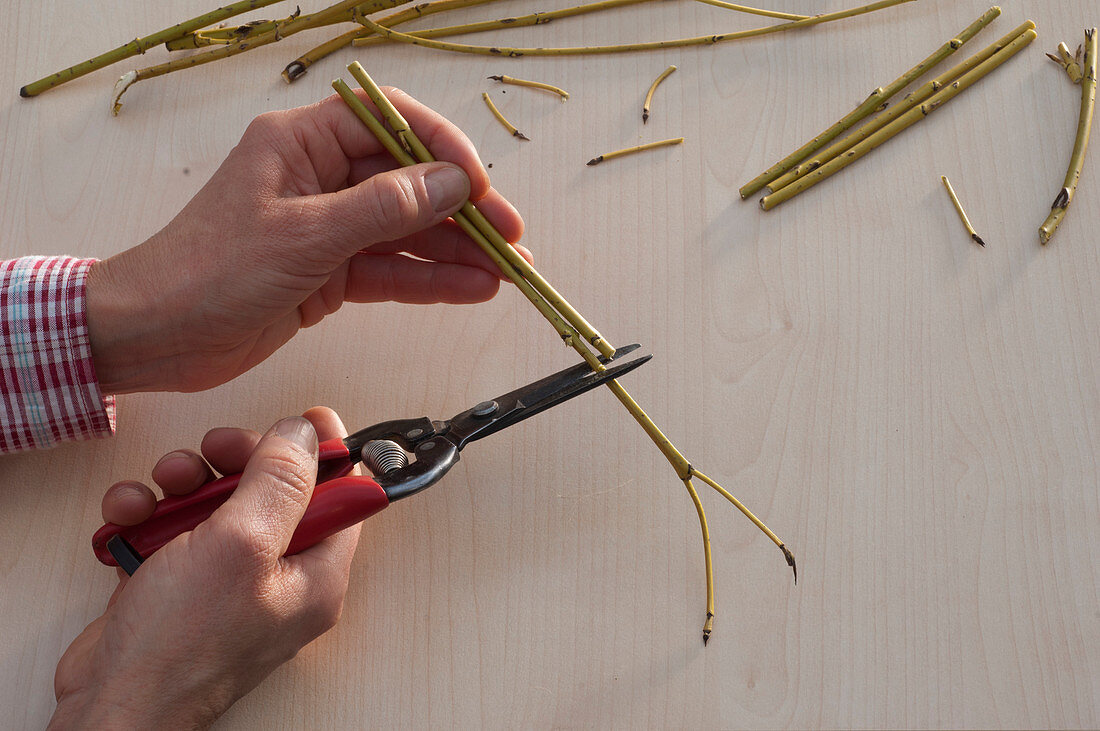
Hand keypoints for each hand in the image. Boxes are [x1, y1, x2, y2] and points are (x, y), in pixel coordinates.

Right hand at [51, 408, 357, 728]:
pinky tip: (128, 516)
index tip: (307, 417)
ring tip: (160, 487)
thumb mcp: (242, 545)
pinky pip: (174, 529)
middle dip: (238, 461)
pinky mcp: (180, 585)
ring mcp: (226, 582)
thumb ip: (280, 482)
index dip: (327, 453)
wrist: (110, 705)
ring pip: (217, 504)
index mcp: (315, 573)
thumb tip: (308, 433)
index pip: (343, 497)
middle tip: (214, 451)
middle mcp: (278, 577)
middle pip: (274, 491)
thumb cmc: (181, 646)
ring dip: (183, 484)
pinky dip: (149, 515)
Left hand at [85, 88, 528, 393]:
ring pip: (406, 230)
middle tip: (510, 236)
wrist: (156, 336)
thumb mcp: (303, 235)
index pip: (389, 123)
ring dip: (455, 251)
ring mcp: (326, 227)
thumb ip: (382, 208)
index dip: (442, 148)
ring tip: (505, 271)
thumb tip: (451, 184)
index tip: (480, 184)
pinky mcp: (328, 273)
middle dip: (462, 209)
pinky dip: (429, 280)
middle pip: (408, 181)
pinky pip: (390, 270)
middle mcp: (318, 177)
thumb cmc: (207, 272)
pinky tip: (470, 289)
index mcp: (301, 142)